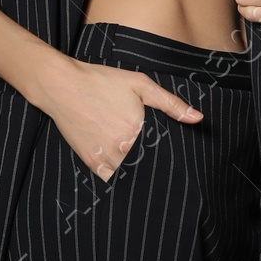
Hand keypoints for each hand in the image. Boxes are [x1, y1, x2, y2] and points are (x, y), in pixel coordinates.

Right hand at [35, 57, 202, 180]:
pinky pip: (111, 179)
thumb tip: (198, 118)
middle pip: (147, 166)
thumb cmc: (102, 81)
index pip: (163, 154)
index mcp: (138, 130)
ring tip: (142, 166)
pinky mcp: (91, 162)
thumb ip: (171, 103)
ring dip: (137, 173)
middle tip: (158, 162)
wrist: (62, 86)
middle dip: (154, 166)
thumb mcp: (140, 84)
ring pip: (130, 176)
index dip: (168, 156)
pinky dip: (119, 177)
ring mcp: (105, 157)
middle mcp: (122, 147)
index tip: (173, 157)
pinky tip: (124, 167)